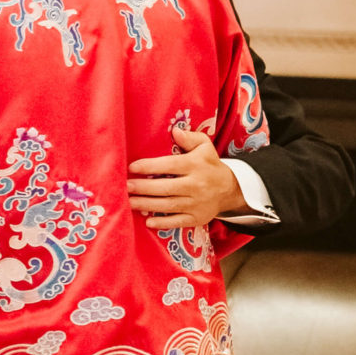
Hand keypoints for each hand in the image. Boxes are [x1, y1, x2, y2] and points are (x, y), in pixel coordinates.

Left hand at [127, 125, 244, 228]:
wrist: (230, 190)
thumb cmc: (210, 165)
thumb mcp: (205, 146)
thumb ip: (190, 138)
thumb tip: (175, 131)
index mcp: (196, 165)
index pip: (169, 165)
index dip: (150, 166)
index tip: (132, 167)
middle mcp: (196, 185)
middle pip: (165, 188)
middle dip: (143, 188)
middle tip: (126, 187)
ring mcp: (196, 204)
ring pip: (168, 205)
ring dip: (146, 205)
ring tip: (129, 202)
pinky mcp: (197, 218)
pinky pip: (177, 222)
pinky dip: (162, 223)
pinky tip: (147, 222)